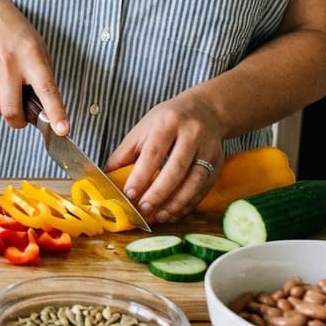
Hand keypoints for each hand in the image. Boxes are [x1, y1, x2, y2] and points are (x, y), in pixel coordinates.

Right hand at [0, 0, 69, 134]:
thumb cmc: (17, 36)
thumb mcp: (39, 50)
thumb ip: (42, 78)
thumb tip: (44, 112)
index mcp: (32, 57)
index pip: (47, 89)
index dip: (56, 112)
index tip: (62, 130)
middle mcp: (9, 64)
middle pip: (12, 110)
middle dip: (19, 122)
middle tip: (23, 118)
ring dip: (4, 107)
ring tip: (7, 87)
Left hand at [105, 94, 223, 223]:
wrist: (205, 110)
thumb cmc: (167, 121)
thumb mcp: (143, 128)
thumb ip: (125, 153)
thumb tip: (106, 178)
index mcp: (168, 122)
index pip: (153, 152)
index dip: (141, 175)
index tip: (129, 193)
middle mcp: (192, 134)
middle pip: (176, 168)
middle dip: (159, 193)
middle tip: (144, 209)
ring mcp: (208, 149)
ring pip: (194, 181)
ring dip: (176, 203)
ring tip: (159, 216)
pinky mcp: (218, 162)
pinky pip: (204, 187)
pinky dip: (189, 203)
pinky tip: (175, 213)